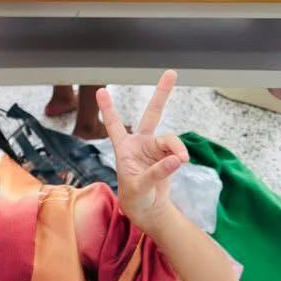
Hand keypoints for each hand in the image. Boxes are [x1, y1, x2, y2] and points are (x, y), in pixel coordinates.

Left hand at [96, 71, 189, 231]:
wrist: (148, 208)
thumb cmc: (135, 197)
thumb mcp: (140, 187)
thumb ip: (157, 172)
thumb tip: (177, 159)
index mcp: (124, 148)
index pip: (114, 125)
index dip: (108, 108)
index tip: (100, 90)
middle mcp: (140, 143)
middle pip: (152, 114)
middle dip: (161, 93)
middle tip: (171, 72)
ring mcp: (156, 148)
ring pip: (170, 139)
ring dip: (176, 148)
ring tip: (181, 161)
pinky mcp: (169, 155)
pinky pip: (178, 151)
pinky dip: (179, 156)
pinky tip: (180, 163)